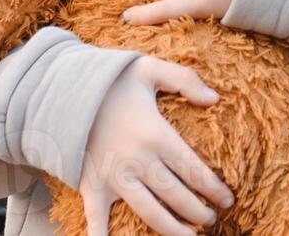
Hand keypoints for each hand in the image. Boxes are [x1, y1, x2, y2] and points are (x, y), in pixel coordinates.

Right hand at [79, 55, 234, 235]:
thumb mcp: (149, 69)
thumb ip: (185, 79)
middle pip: (176, 196)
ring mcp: (113, 177)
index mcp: (155, 134)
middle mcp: (137, 161)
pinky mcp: (91, 185)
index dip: (213, 188)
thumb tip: (215, 98)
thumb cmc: (109, 80)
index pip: (193, 169)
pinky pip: (98, 219)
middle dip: (198, 212)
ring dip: (172, 230)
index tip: (227, 199)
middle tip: (213, 219)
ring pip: (149, 213)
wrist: (61, 90)